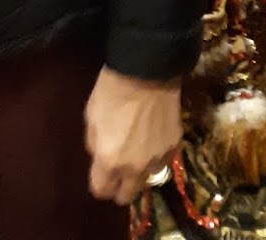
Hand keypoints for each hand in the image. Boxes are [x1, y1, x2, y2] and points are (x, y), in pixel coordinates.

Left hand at [84, 66, 181, 206]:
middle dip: (119, 186)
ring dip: (139, 171)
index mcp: (109, 161)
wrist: (146, 69)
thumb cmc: (112, 90)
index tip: (101, 173)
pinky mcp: (174, 146)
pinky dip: (156, 156)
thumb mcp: (91, 117)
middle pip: (126, 197)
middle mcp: (134, 167)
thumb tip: (100, 158)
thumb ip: (94, 145)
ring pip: (146, 180)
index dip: (100, 183)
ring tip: (137, 150)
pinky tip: (152, 137)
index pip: (101, 192)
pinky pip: (163, 162)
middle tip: (119, 168)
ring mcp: (157, 158)